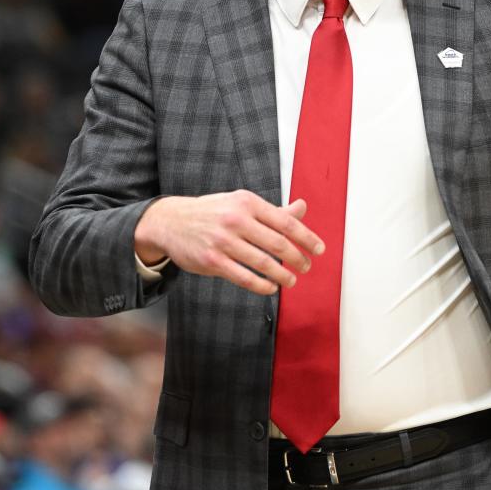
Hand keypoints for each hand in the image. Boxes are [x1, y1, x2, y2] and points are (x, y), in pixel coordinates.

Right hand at [134, 190, 323, 295]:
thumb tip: (302, 207)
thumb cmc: (213, 212)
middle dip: (298, 258)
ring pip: (263, 263)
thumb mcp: (241, 203)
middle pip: (278, 243)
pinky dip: (262, 285)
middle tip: (306, 267)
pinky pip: (244, 277)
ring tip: (292, 280)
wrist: (171, 221)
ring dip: (282, 275)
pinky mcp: (212, 261)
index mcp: (247, 202)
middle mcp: (236, 219)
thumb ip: (273, 210)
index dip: (306, 237)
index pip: (286, 221)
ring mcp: (223, 241)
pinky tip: (271, 287)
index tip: (319, 249)